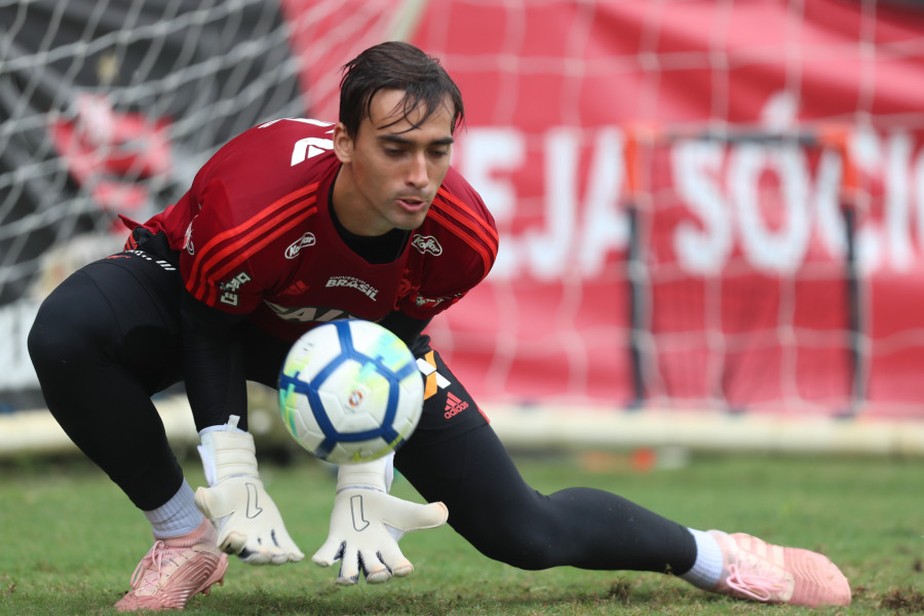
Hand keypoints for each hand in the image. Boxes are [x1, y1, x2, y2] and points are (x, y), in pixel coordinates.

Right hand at [196, 418, 303, 564]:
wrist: (240, 487)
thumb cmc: (221, 494)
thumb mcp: (210, 496)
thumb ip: (204, 499)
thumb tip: (199, 493)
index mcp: (228, 537)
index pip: (231, 547)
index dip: (235, 544)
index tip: (241, 537)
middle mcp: (246, 543)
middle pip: (253, 555)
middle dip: (260, 556)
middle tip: (268, 555)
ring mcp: (262, 538)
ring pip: (270, 551)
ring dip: (278, 556)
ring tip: (286, 557)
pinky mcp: (275, 531)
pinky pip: (284, 543)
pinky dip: (291, 550)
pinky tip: (298, 557)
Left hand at [312, 455, 447, 583]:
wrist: (363, 496)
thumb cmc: (387, 509)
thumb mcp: (407, 512)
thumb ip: (425, 515)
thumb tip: (444, 511)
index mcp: (389, 550)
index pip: (397, 564)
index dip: (401, 568)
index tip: (406, 569)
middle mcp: (370, 555)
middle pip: (374, 572)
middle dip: (377, 575)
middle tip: (379, 574)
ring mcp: (352, 549)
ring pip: (349, 569)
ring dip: (348, 575)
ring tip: (345, 580)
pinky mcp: (336, 539)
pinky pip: (329, 552)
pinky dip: (324, 558)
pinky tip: (320, 562)